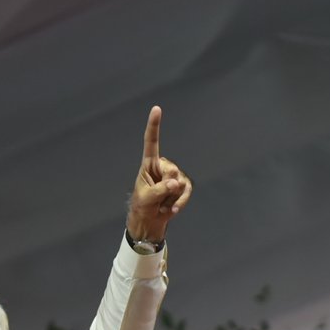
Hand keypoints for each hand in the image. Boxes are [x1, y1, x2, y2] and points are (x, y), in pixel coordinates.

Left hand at [127, 105, 192, 242]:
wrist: (149, 220)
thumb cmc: (142, 205)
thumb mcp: (146, 198)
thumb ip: (159, 190)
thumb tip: (175, 183)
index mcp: (149, 164)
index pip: (151, 142)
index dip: (154, 125)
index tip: (156, 109)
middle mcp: (163, 166)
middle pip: (172, 170)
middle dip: (165, 188)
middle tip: (157, 197)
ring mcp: (175, 176)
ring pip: (180, 183)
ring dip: (170, 198)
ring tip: (161, 203)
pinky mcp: (184, 186)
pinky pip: (186, 192)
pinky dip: (179, 203)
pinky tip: (171, 210)